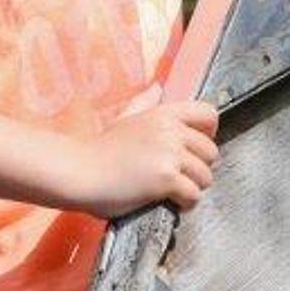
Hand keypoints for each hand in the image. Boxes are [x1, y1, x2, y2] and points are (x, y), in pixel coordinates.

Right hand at [72, 99, 220, 216]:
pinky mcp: (166, 179)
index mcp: (164, 114)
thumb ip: (145, 102)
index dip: (209, 133)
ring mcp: (170, 154)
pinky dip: (186, 203)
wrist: (78, 172)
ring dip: (193, 188)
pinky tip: (171, 203)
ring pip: (205, 175)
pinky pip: (194, 195)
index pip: (209, 114)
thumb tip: (157, 87)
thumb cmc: (99, 150)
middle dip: (199, 168)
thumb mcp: (125, 118)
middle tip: (180, 177)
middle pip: (211, 151)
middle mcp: (171, 131)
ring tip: (174, 192)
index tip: (196, 148)